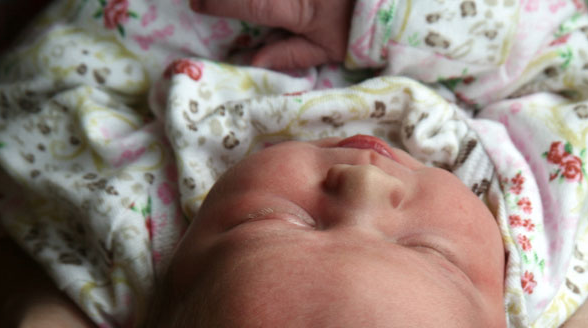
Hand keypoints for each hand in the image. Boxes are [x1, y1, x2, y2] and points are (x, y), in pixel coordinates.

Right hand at [193, 0, 355, 69]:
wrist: (391, 0)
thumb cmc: (359, 24)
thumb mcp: (329, 47)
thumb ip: (289, 54)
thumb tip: (253, 61)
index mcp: (294, 6)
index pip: (248, 4)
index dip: (218, 4)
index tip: (196, 5)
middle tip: (200, 0)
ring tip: (218, 4)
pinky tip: (246, 4)